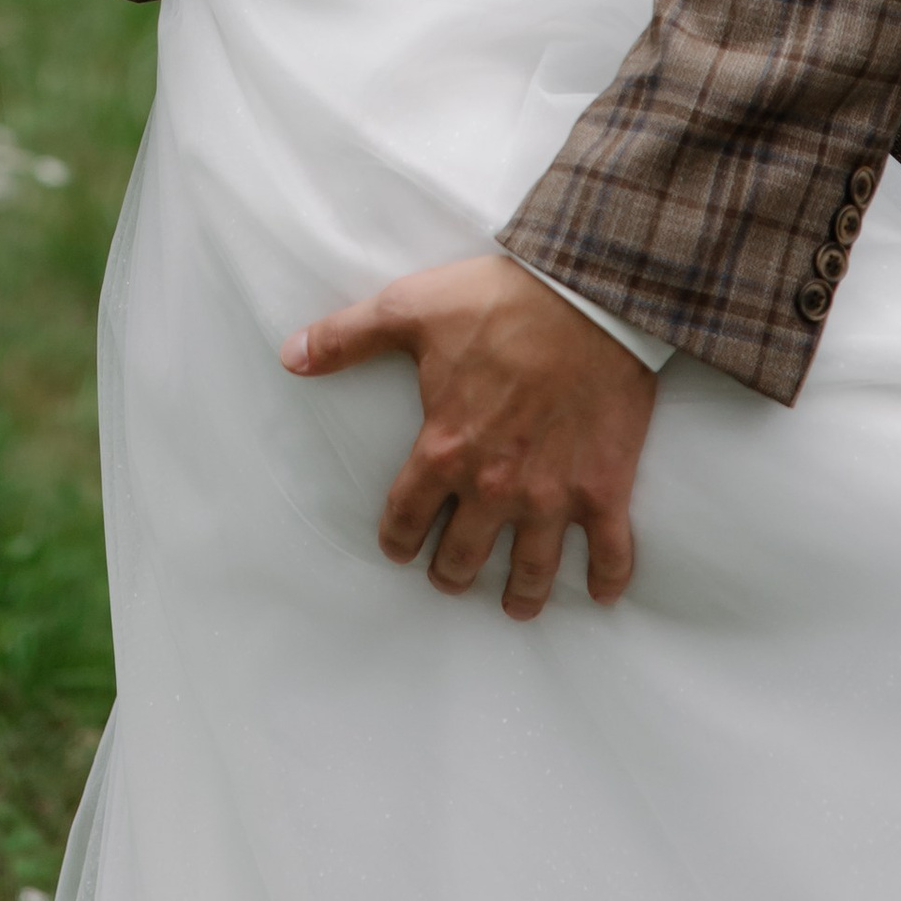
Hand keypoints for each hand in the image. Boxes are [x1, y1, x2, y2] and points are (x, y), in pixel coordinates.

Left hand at [282, 252, 655, 614]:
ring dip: (522, 595)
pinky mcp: (604, 488)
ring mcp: (552, 495)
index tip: (399, 550)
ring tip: (516, 606)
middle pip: (464, 558)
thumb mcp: (409, 309)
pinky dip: (608, 580)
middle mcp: (495, 487)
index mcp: (445, 450)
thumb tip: (289, 356)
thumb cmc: (496, 301)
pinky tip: (601, 596)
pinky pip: (611, 553)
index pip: (407, 518)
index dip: (398, 540)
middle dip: (452, 573)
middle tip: (450, 577)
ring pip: (533, 570)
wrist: (586, 294)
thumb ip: (346, 338)